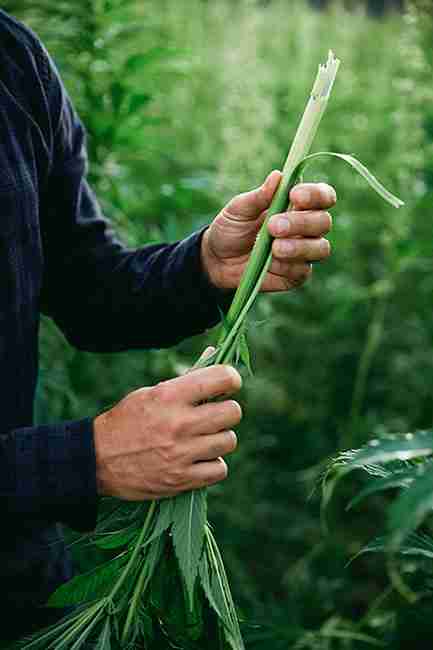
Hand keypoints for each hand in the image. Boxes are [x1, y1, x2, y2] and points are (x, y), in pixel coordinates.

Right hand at [93, 365, 241, 499]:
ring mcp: (181, 453)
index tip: (229, 384)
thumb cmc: (126, 421)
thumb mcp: (149, 393)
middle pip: (233, 412)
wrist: (97, 459)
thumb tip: (217, 369)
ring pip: (229, 441)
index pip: (221, 379)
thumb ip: (184, 385)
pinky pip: (219, 469)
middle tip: (214, 415)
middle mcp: (179, 423)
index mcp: (170, 396)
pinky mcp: (181, 479)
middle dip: (226, 411)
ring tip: (203, 439)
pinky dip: (212, 465)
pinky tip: (198, 459)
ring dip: (219, 439)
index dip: (231, 379)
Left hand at [201, 171, 335, 291]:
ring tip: (274, 248)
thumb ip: (259, 196)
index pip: (323, 196)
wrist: (217, 260)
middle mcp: (307, 228)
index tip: (295, 196)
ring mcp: (304, 252)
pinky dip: (286, 266)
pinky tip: (269, 263)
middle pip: (324, 222)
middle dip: (302, 222)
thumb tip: (278, 176)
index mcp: (298, 205)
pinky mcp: (296, 275)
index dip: (315, 195)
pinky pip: (302, 271)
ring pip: (320, 248)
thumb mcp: (239, 210)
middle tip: (273, 226)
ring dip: (298, 246)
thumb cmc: (232, 228)